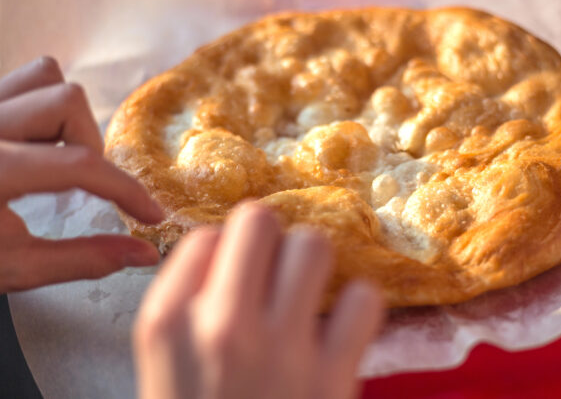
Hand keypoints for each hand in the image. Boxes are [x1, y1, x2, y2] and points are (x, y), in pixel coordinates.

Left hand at [0, 57, 163, 292]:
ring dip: (67, 115)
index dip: (127, 191)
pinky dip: (42, 103)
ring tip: (58, 155)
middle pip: (66, 99)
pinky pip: (20, 80)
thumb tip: (142, 253)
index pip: (80, 165)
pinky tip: (36, 142)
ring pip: (44, 76)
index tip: (149, 213)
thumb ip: (84, 259)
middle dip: (90, 144)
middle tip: (83, 183)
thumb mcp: (13, 267)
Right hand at [134, 203, 382, 398]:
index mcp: (167, 322)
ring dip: (314, 263)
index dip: (226, 252)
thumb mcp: (162, 366)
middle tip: (275, 270)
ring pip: (314, 245)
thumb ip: (185, 304)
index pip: (205, 236)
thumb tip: (226, 247)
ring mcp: (281, 347)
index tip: (237, 272)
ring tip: (307, 293)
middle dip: (270, 240)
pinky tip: (341, 328)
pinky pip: (362, 297)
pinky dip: (358, 306)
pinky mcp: (334, 374)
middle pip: (259, 221)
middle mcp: (222, 324)